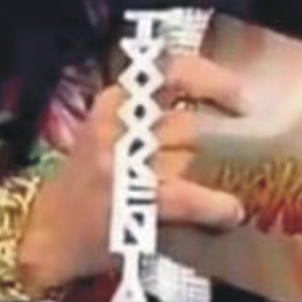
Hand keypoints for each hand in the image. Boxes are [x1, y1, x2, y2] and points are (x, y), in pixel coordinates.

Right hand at [17, 55, 247, 292]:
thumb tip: (215, 107)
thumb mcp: (110, 127)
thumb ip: (151, 111)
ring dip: (224, 172)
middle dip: (222, 139)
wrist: (51, 231)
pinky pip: (185, 196)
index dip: (210, 78)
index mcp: (114, 100)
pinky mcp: (127, 201)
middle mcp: (118, 126)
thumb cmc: (88, 176)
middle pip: (186, 123)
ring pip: (190, 157)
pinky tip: (230, 210)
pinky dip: (214, 205)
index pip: (168, 71)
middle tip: (250, 146)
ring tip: (247, 180)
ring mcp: (122, 164)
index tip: (241, 94)